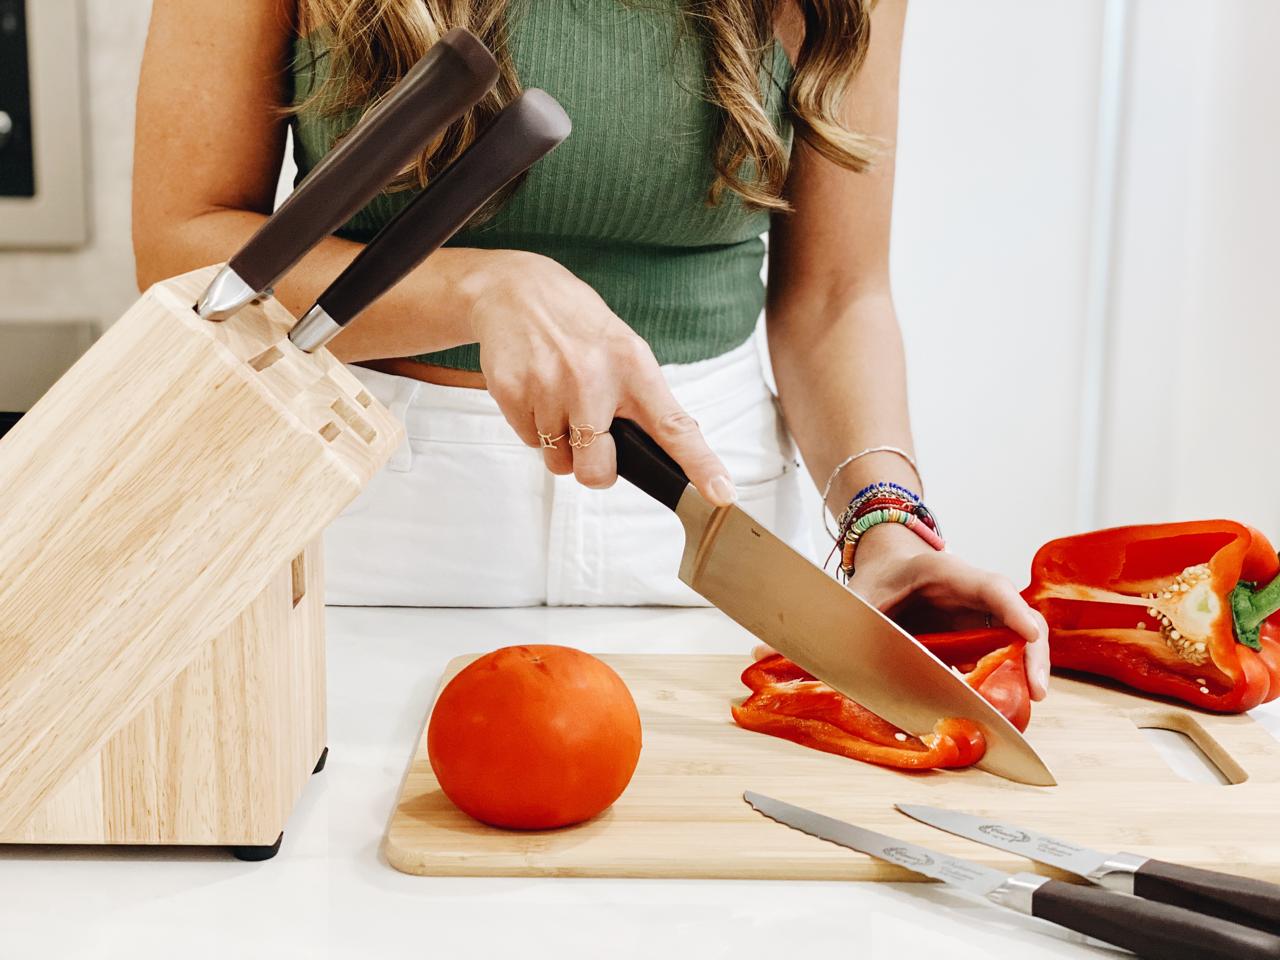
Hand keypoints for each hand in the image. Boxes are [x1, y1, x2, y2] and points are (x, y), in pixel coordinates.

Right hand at [463, 251, 736, 504]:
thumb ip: (641, 400)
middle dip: (594, 467)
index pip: (674, 427)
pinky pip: (531, 443)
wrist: (517, 291)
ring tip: (559, 399)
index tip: (721, 493)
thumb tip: (662, 453)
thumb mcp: (624, 350)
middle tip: (590, 437)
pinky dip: (535, 427)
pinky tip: (537, 391)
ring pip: (560, 462)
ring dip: (561, 444)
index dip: (700, 465)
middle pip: (598, 470)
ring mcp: (550, 387)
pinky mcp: (514, 393)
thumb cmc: (578, 327)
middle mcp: (593, 379)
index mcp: (633, 367)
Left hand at [753, 524, 1050, 699]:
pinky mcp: (980, 641)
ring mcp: (982, 620)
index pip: (992, 587)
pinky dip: (1008, 682)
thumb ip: (819, 623)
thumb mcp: (854, 597)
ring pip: (1018, 646)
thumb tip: (758, 653)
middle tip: (1037, 694)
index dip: (1014, 611)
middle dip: (1034, 657)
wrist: (890, 559)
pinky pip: (1001, 660)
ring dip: (1027, 674)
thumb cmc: (881, 575)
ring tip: (1027, 709)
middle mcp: (975, 597)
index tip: (1030, 636)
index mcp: (950, 574)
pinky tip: (1005, 710)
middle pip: (1019, 622)